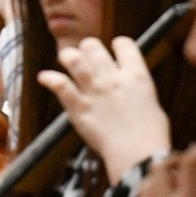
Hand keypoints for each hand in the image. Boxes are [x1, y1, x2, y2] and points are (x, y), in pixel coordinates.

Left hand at [37, 37, 170, 182]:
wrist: (138, 152)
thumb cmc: (150, 134)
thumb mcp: (151, 102)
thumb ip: (135, 89)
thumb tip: (129, 86)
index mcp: (136, 76)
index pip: (124, 44)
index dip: (117, 44)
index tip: (114, 49)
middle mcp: (113, 78)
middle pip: (93, 47)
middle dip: (87, 48)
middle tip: (84, 56)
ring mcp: (94, 91)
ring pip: (74, 60)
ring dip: (67, 57)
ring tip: (65, 59)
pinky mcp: (78, 107)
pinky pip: (60, 85)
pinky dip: (49, 79)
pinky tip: (44, 78)